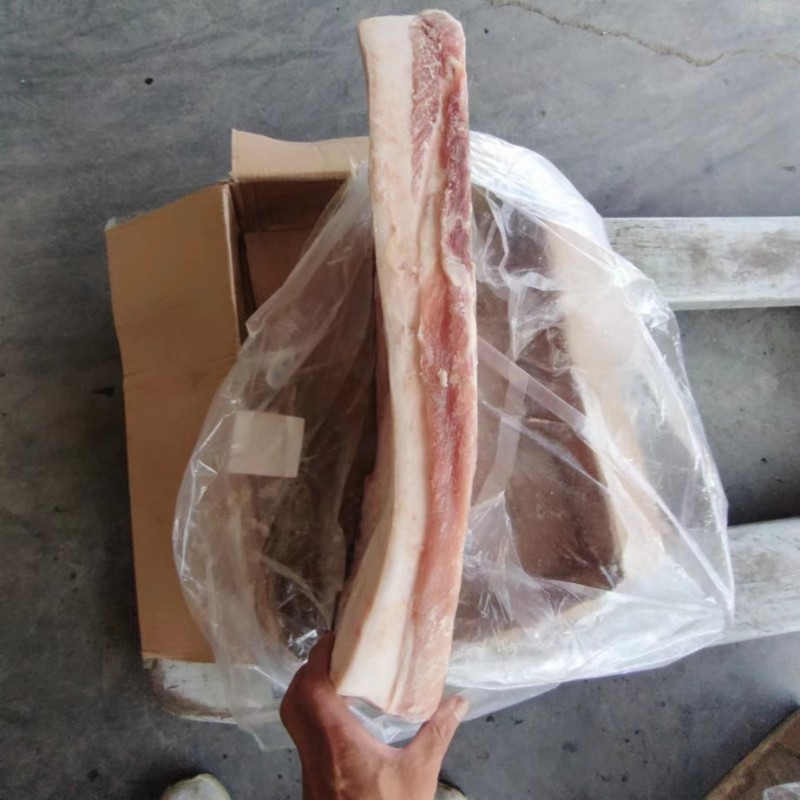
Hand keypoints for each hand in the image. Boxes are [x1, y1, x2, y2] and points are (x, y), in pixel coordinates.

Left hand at [280, 634, 467, 799]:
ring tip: (335, 678)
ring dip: (307, 691)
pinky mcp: (310, 777)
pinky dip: (311, 713)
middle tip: (335, 655)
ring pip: (293, 717)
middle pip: (294, 699)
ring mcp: (309, 765)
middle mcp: (315, 749)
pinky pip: (301, 734)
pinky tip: (337, 714)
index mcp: (338, 740)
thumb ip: (437, 733)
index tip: (334, 640)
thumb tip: (459, 702)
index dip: (317, 659)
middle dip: (309, 670)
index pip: (312, 689)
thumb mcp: (419, 773)